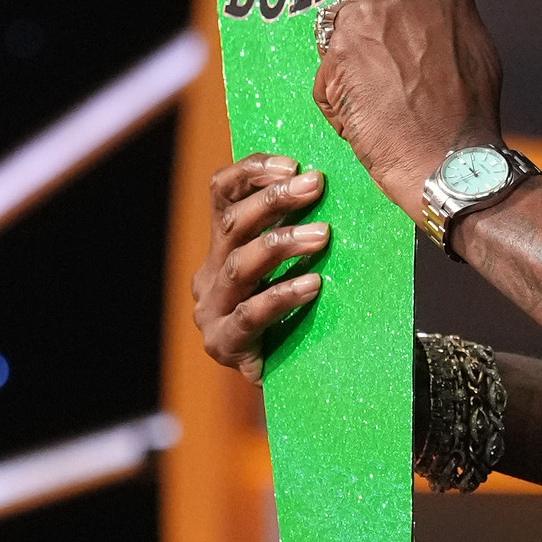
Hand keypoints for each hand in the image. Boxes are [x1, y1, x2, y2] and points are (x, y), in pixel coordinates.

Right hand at [192, 156, 327, 380]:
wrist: (297, 379)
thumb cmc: (301, 309)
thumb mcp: (295, 260)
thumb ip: (299, 224)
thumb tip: (331, 178)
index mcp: (222, 244)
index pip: (222, 193)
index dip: (251, 171)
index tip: (292, 163)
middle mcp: (210, 273)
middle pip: (231, 224)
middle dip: (274, 200)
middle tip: (314, 184)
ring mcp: (213, 311)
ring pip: (239, 266)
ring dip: (281, 243)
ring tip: (322, 234)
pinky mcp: (225, 345)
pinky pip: (251, 315)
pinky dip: (282, 295)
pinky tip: (313, 285)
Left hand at [311, 0, 505, 223]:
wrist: (449, 158)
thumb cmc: (467, 113)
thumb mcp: (473, 43)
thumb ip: (441, 10)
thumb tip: (424, 2)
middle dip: (362, 22)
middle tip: (385, 64)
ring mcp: (365, 20)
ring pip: (337, 30)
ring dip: (347, 58)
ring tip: (380, 94)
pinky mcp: (338, 54)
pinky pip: (326, 69)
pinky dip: (337, 92)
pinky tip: (367, 111)